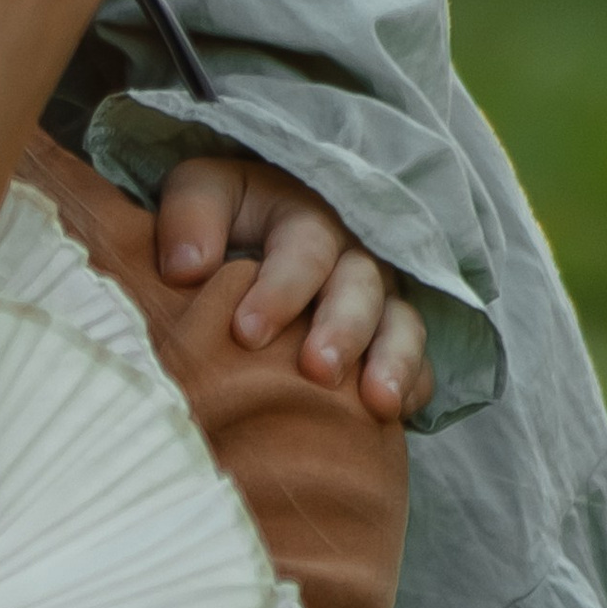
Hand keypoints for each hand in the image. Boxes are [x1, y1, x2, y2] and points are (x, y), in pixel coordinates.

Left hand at [157, 155, 433, 420]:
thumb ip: (191, 215)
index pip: (305, 248)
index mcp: (305, 217)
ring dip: (394, 361)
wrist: (243, 240)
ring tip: (378, 402)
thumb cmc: (218, 220)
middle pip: (361, 287)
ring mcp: (377, 300)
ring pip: (401, 324)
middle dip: (343, 330)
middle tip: (318, 370)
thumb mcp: (200, 193)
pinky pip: (420, 363)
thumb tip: (186, 268)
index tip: (247, 333)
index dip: (281, 290)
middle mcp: (350, 257)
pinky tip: (393, 414)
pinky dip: (414, 386)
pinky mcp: (390, 340)